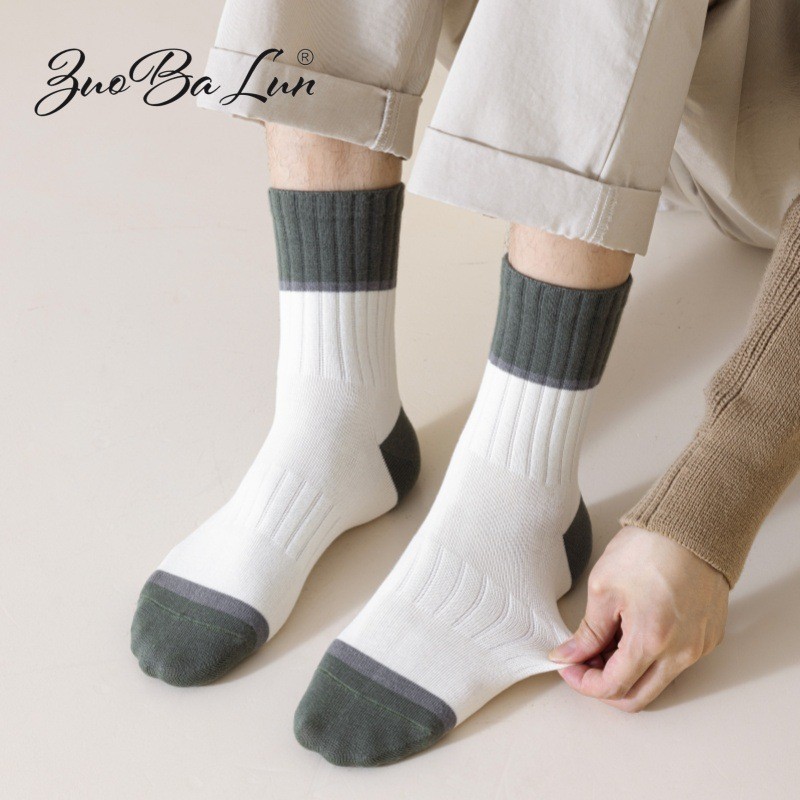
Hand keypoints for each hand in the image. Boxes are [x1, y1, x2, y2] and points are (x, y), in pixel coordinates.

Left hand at [549, 525, 728, 711]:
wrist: (691, 525)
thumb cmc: (648, 549)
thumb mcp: (603, 588)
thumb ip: (587, 631)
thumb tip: (569, 655)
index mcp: (651, 642)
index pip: (613, 687)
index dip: (583, 682)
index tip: (568, 666)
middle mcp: (681, 654)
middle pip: (637, 697)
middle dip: (604, 685)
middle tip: (583, 661)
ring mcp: (699, 647)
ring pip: (657, 681)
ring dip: (627, 671)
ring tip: (605, 640)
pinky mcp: (708, 637)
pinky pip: (676, 663)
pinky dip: (649, 657)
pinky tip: (631, 631)